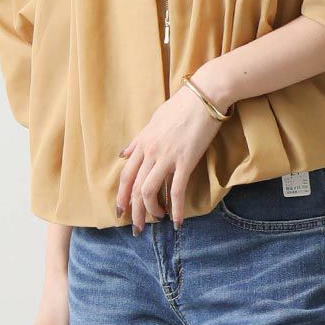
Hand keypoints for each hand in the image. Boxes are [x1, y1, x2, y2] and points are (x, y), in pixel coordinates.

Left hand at [117, 77, 228, 232]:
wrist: (205, 95)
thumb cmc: (182, 106)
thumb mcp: (154, 120)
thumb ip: (138, 140)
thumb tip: (124, 154)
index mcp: (142, 143)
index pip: (126, 175)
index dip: (121, 196)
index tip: (120, 211)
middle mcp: (150, 152)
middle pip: (134, 188)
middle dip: (134, 212)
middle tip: (136, 228)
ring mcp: (167, 157)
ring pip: (149, 191)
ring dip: (151, 211)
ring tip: (157, 221)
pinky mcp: (186, 161)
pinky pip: (176, 191)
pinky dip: (176, 209)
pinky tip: (178, 222)